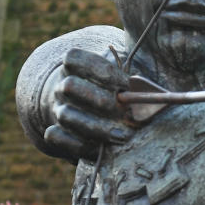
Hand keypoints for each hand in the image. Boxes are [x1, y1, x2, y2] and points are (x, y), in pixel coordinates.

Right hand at [43, 47, 133, 161]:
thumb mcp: (119, 69)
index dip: (101, 69)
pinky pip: (57, 138)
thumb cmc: (110, 87)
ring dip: (96, 127)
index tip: (125, 83)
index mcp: (73, 66)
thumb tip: (148, 56)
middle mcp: (62, 87)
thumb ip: (131, 62)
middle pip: (69, 86)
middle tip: (123, 110)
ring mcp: (58, 110)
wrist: (86, 108)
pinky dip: (78, 144)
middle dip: (98, 98)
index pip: (74, 58)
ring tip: (123, 136)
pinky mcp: (56, 133)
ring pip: (66, 116)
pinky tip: (101, 148)